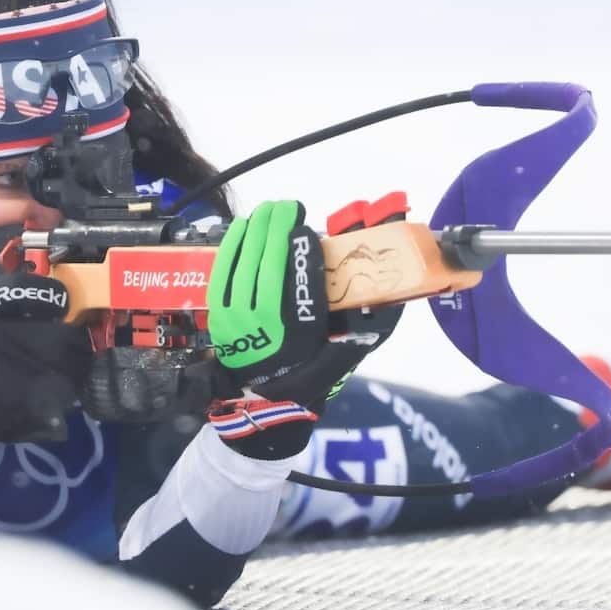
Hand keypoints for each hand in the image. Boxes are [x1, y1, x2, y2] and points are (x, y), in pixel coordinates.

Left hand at [205, 200, 400, 458]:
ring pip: (245, 263)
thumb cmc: (308, 372)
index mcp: (301, 332)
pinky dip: (233, 246)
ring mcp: (238, 319)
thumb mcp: (341, 352)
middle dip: (278, 228)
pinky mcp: (220, 317)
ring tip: (268, 210)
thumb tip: (389, 297)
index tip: (307, 226)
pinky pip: (224, 273)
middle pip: (270, 263)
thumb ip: (362, 326)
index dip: (305, 249)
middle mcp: (267, 323)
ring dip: (256, 230)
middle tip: (288, 205)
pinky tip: (242, 227)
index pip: (304, 279)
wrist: (264, 403)